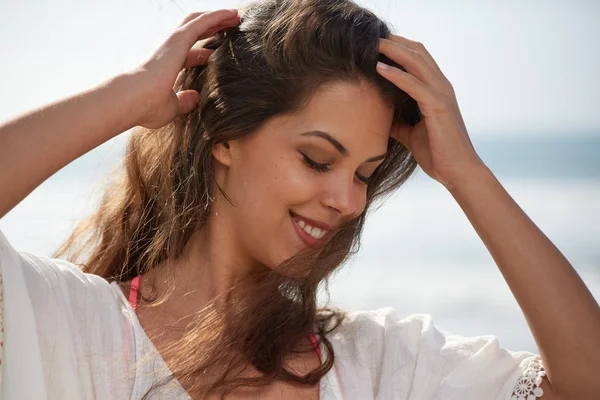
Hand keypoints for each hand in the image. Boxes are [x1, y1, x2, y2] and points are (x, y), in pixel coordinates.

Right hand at [132, 9, 239, 128]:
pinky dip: (218, 15)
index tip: (218, 53)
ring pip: (199, 21)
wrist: (134, 99)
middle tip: (230, 26)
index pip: (189, 53)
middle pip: (195, 31)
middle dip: (213, 27)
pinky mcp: (179, 38)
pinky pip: (203, 21)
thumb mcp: (172, 107)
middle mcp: (169, 49)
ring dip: (218, 17)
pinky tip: (232, 13)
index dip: (205, 52)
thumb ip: (184, 101)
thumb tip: (196, 98)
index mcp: (168, 65)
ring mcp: (173, 42)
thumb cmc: (148, 106)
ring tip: (235, 16)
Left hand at [376, 35, 485, 189]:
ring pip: (417, 62)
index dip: (399, 48)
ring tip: (373, 44)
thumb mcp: (411, 135)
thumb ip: (398, 123)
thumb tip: (380, 119)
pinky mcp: (438, 106)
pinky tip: (380, 68)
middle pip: (417, 53)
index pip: (418, 59)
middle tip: (372, 37)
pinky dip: (396, 75)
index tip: (376, 44)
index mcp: (436, 91)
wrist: (457, 172)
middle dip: (395, 42)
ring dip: (394, 51)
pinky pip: (414, 84)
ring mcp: (441, 95)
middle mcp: (441, 87)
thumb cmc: (438, 154)